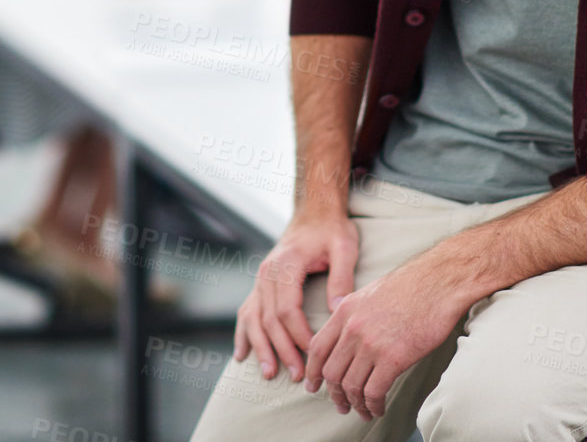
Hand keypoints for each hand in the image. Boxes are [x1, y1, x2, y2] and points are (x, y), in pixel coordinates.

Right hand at [232, 208, 358, 382]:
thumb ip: (341, 278)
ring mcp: (260, 278)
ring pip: (254, 319)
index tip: (315, 353)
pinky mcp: (260, 283)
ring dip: (261, 348)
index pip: (288, 309)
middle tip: (298, 375)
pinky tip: (242, 355)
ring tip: (269, 373)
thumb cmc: (332, 229)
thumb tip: (337, 312)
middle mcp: (267, 272)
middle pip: (269, 319)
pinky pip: (247, 311)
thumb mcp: (344, 247)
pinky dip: (243, 334)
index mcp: (286, 264)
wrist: (315, 211)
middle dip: (283, 350)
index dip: (299, 335)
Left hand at [304, 250, 468, 419]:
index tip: (314, 385)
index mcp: (345, 310)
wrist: (440, 282)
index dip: (313, 371)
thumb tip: (347, 337)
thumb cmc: (413, 286)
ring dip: (355, 404)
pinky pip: (373, 391)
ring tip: (362, 412)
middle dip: (335, 394)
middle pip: (332, 372)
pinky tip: (378, 408)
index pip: (317, 347)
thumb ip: (354, 315)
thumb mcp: (371, 294)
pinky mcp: (393, 358)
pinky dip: (373, 405)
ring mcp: (371, 343)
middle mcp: (352, 327)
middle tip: (341, 405)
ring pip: (351, 385)